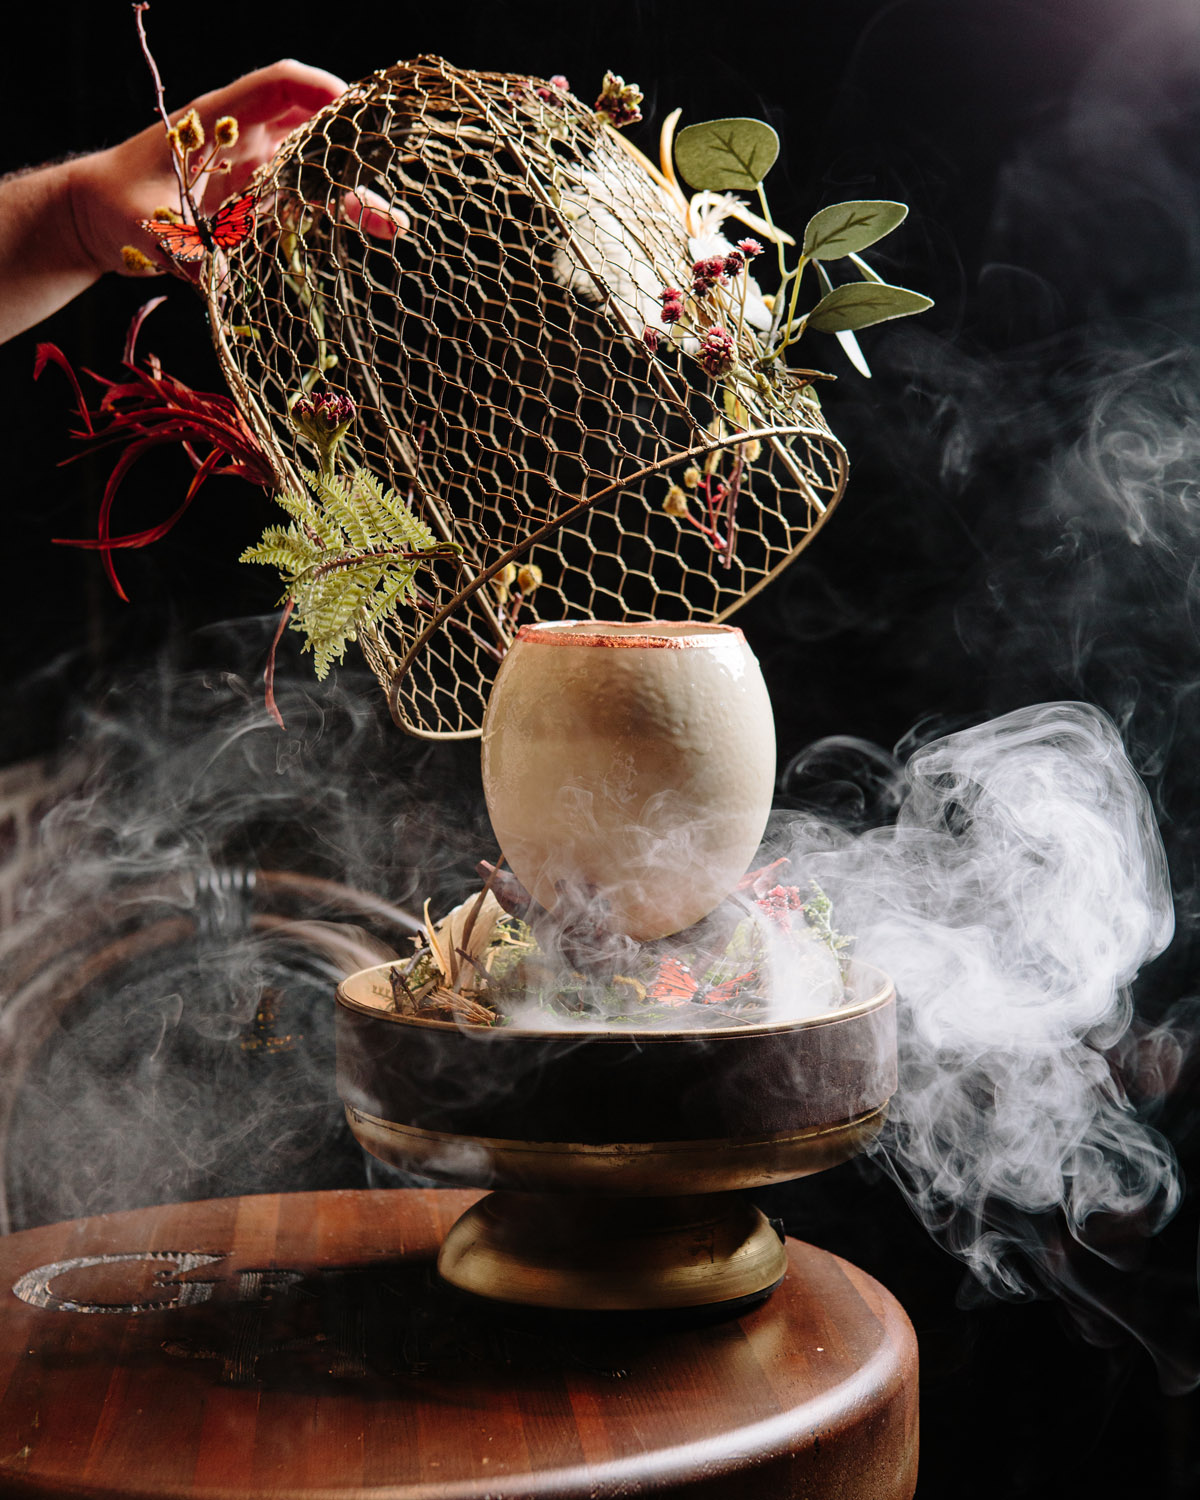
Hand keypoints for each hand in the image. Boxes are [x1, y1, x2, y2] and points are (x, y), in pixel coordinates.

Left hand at [70, 59, 405, 276]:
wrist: (95, 216)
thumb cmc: (112, 205)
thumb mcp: (144, 224)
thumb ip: (182, 246)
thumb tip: (216, 278)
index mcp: (218, 123)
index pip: (278, 88)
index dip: (318, 91)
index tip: (354, 113)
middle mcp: (244, 140)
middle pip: (310, 128)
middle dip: (352, 146)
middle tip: (391, 168)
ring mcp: (254, 170)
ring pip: (315, 170)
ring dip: (353, 191)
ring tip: (392, 223)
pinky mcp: (257, 203)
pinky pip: (305, 202)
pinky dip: (337, 214)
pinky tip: (370, 229)